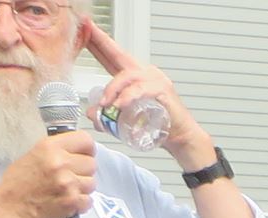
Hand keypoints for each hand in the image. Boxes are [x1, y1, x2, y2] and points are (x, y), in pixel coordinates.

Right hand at [0, 131, 96, 217]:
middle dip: (84, 171)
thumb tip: (73, 150)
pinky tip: (66, 201)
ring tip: (65, 190)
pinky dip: (81, 203)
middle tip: (71, 176)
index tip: (84, 154)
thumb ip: (55, 151)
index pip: (85, 140)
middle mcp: (60, 163)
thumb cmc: (17, 186)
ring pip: (92, 183)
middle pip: (91, 163)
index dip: (87, 149)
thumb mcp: (32, 156)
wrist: (11, 210)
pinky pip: (89, 200)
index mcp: (49, 147)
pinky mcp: (73, 201)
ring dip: (82, 188)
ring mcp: (68, 183)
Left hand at [79, 20, 209, 165]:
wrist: (182, 137)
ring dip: (112, 89)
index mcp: (136, 76)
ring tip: (104, 104)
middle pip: (118, 54)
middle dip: (102, 42)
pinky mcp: (162, 91)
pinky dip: (128, 97)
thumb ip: (109, 114)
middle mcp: (145, 73)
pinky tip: (120, 105)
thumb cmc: (160, 126)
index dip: (99, 43)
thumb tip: (92, 114)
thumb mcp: (128, 118)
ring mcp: (155, 79)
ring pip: (126, 76)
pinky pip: (140, 90)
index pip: (112, 57)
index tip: (85, 29)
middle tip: (88, 31)